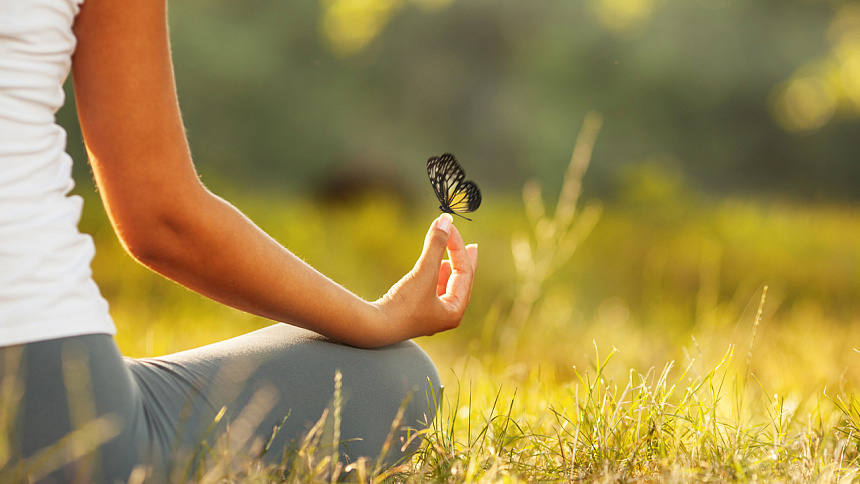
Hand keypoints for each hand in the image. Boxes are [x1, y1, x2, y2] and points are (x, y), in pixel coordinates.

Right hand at [372, 214, 477, 342]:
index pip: (464, 273)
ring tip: (452, 257)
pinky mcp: (415, 312)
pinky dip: (435, 276)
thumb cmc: (403, 304)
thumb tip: (446, 220)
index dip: (458, 247)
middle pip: (461, 282)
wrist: (375, 327)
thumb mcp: (423, 271)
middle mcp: (445, 316)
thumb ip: (436, 245)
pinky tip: (434, 268)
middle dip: (463, 262)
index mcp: (454, 311)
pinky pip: (433, 291)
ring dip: (449, 268)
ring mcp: (430, 316)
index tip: (449, 227)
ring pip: (447, 287)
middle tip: (471, 247)